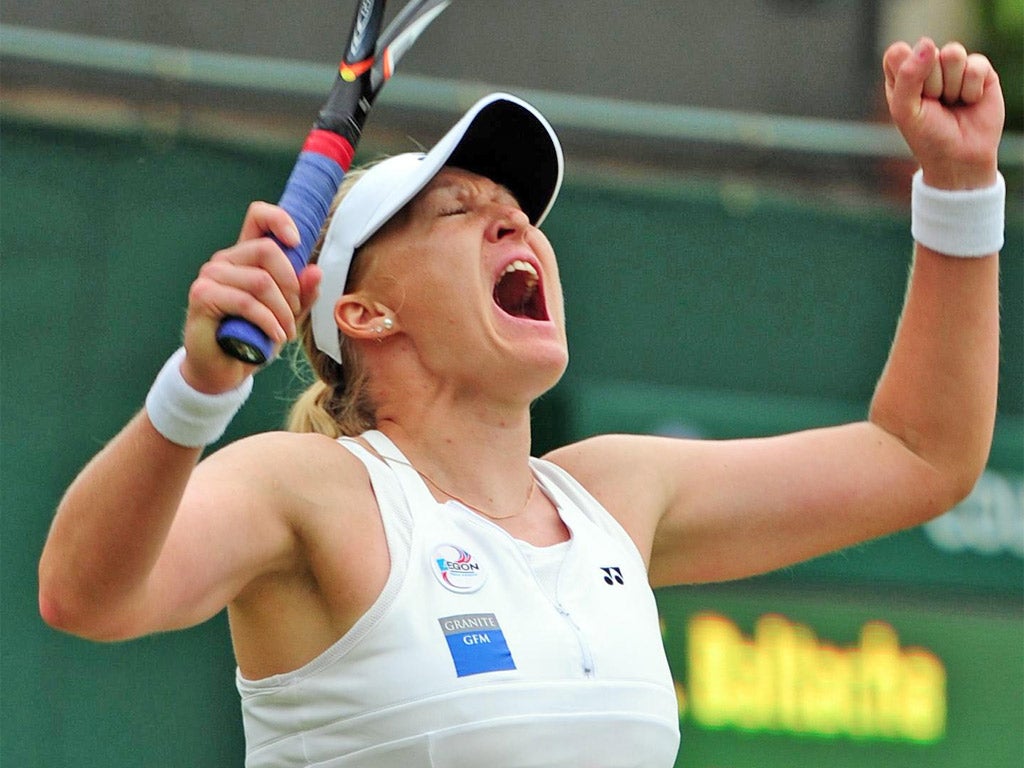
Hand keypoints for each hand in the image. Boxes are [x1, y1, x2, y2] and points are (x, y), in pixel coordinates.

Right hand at [182, 202, 321, 392]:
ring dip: (282, 312)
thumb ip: (302, 295)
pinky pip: (246, 302)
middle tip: (293, 313)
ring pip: (261, 281)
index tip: (297, 242)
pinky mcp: (202, 296)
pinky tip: (275, 337)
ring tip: (285, 332)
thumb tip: (315, 271)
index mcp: (246, 256)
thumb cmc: (254, 339)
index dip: (280, 220)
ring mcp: (211, 276)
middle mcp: (225, 260)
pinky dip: (269, 322)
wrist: (225, 370)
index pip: (258, 216)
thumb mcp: (287, 316)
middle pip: (268, 250)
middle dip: (291, 285)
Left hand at [883, 37, 1004, 189]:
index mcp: (901, 75)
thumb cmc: (927, 136)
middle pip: (927, 52)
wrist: (959, 158)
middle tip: (934, 105)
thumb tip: (927, 43)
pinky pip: (976, 63)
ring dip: (952, 85)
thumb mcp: (905, 111)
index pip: (897, 52)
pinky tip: (970, 101)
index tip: (911, 99)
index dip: (906, 73)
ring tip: (951, 102)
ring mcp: (954, 67)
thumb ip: (907, 77)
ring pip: (953, 53)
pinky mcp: (980, 70)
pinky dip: (972, 88)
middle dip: (930, 84)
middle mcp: (927, 66)